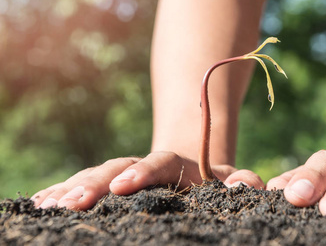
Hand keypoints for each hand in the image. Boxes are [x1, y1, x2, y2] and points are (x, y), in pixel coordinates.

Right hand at [31, 151, 263, 209]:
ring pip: (94, 176)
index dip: (139, 173)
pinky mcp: (110, 184)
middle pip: (115, 168)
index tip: (121, 187)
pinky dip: (62, 191)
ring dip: (70, 189)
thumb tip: (241, 186)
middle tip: (70, 204)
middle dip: (93, 184)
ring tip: (46, 206)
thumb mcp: (233, 178)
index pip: (156, 163)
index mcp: (174, 163)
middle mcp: (143, 165)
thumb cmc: (214, 179)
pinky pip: (84, 185)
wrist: (192, 165)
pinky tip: (39, 203)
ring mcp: (124, 173)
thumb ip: (243, 181)